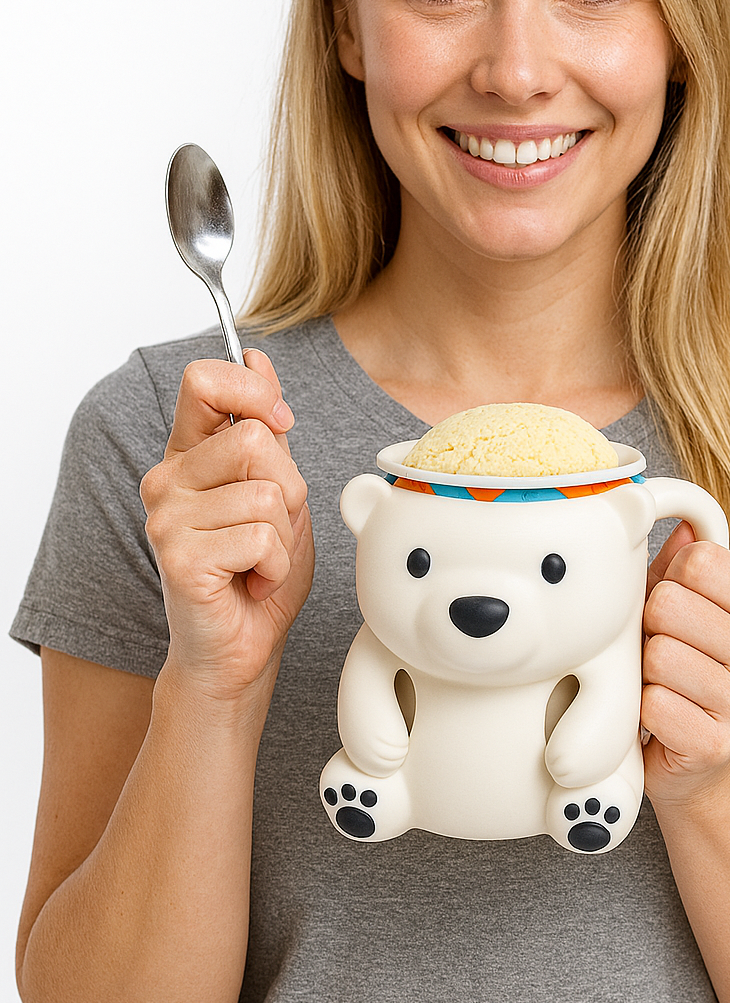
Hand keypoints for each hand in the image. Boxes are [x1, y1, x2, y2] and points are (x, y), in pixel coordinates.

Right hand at [140, 350, 313, 699]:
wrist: (239, 648)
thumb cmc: (258, 571)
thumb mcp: (277, 488)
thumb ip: (267, 428)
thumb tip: (258, 354)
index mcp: (188, 454)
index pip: (205, 381)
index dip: (255, 391)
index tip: (279, 424)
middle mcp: (167, 479)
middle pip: (254, 440)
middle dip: (288, 487)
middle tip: (271, 527)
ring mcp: (167, 517)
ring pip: (267, 494)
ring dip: (283, 536)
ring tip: (258, 561)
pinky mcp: (180, 556)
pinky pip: (262, 537)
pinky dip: (276, 566)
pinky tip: (252, 583)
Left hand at [641, 521, 729, 807]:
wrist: (700, 758)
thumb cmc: (688, 666)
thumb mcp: (688, 606)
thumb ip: (683, 561)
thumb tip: (680, 520)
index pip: (698, 560)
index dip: (667, 580)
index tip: (674, 608)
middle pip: (669, 604)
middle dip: (650, 626)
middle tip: (661, 649)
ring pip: (658, 654)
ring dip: (644, 671)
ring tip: (660, 683)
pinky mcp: (715, 744)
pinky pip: (653, 704)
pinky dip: (643, 710)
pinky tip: (661, 716)